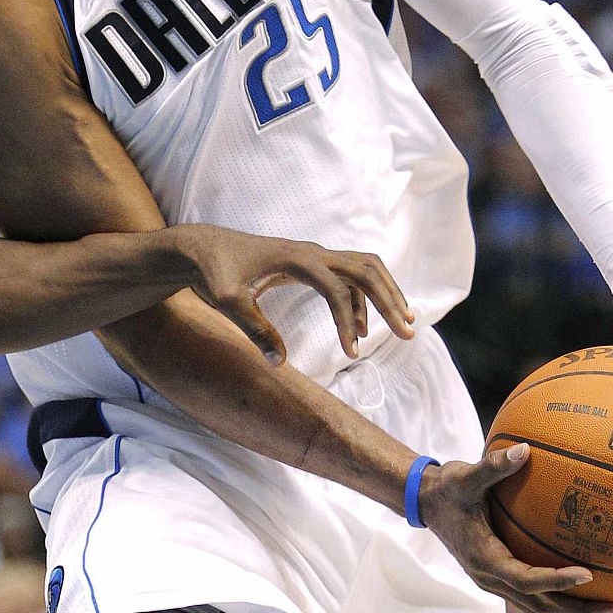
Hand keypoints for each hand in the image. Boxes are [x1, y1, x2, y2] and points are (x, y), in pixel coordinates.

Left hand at [170, 224, 414, 363]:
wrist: (202, 248)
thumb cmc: (213, 272)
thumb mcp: (226, 301)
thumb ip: (253, 329)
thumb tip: (279, 363)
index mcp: (296, 259)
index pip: (337, 288)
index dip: (347, 320)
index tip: (350, 353)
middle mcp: (312, 252)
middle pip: (366, 268)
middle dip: (390, 299)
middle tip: (409, 331)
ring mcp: (314, 255)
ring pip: (364, 267)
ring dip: (385, 293)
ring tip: (403, 324)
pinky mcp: (311, 262)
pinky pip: (349, 275)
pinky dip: (364, 297)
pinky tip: (363, 326)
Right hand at [418, 443, 612, 612]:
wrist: (426, 502)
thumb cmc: (448, 487)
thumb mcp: (466, 475)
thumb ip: (495, 465)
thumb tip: (525, 448)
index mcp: (484, 558)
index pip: (525, 579)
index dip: (556, 581)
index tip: (588, 575)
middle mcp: (490, 578)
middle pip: (539, 608)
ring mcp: (494, 582)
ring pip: (538, 611)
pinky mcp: (499, 578)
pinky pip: (534, 599)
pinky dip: (561, 603)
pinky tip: (585, 596)